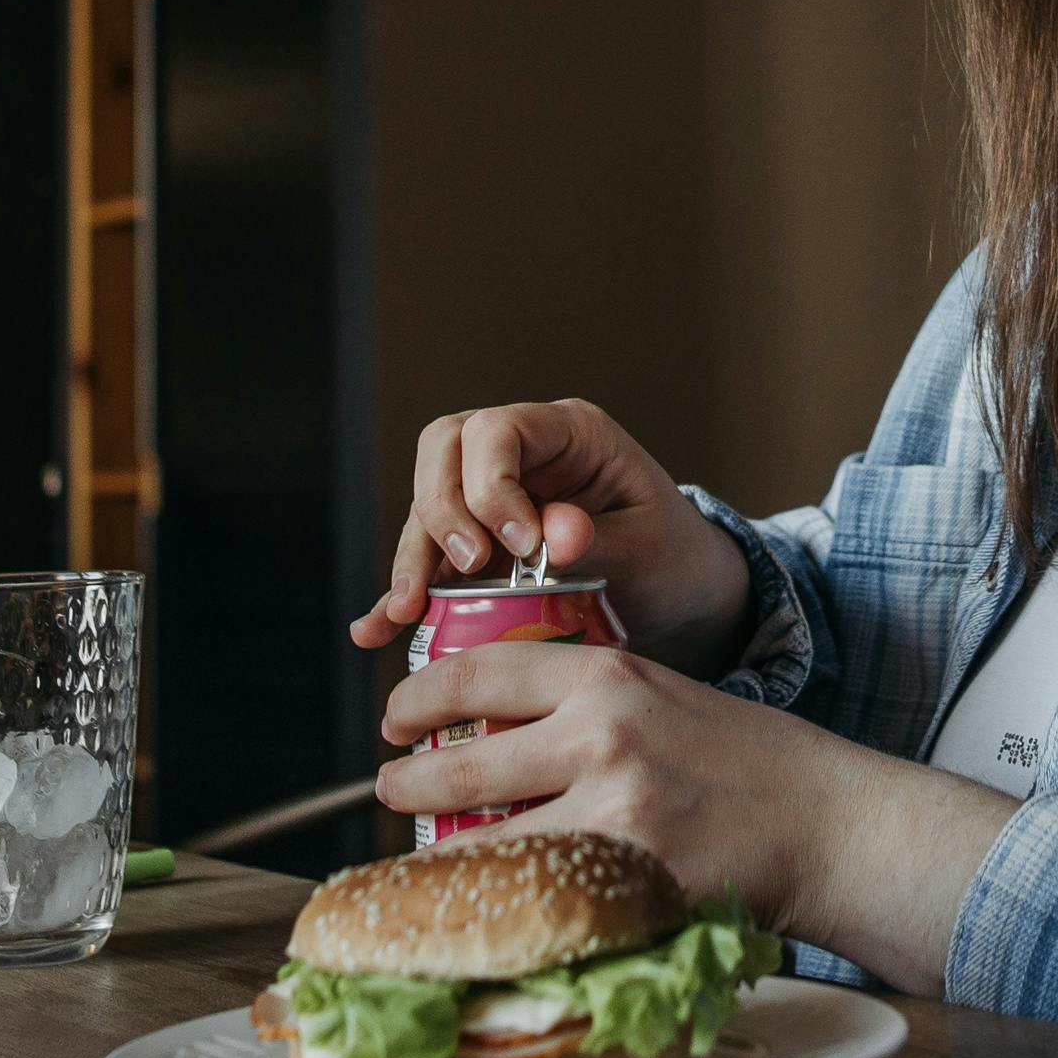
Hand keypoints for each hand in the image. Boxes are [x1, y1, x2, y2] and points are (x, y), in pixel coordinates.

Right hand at [348, 398, 752, 674]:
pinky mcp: (476, 548)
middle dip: (443, 510)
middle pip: (443, 452)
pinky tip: (375, 629)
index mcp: (569, 433)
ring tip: (410, 610)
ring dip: (413, 557)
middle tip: (468, 567)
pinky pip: (425, 561)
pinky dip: (399, 593)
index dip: (491, 482)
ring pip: (425, 505)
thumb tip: (554, 535)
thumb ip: (600, 538)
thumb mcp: (652, 547)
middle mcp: (521, 456)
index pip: (498, 428)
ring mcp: (490, 500)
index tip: (520, 545)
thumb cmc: (674, 559)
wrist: (681, 597)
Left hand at [376, 638, 1018, 994]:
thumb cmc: (743, 761)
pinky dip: (505, 910)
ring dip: (441, 860)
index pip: (476, 675)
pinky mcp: (632, 885)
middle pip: (460, 768)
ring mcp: (614, 816)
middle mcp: (601, 738)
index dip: (417, 698)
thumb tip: (480, 734)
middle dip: (406, 785)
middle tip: (388, 789)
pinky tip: (491, 911)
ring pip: (487, 848)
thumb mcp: (658, 697)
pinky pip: (540, 903)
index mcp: (605, 679)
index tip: (392, 718)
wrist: (828, 821)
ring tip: (425, 861)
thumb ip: (578, 708)